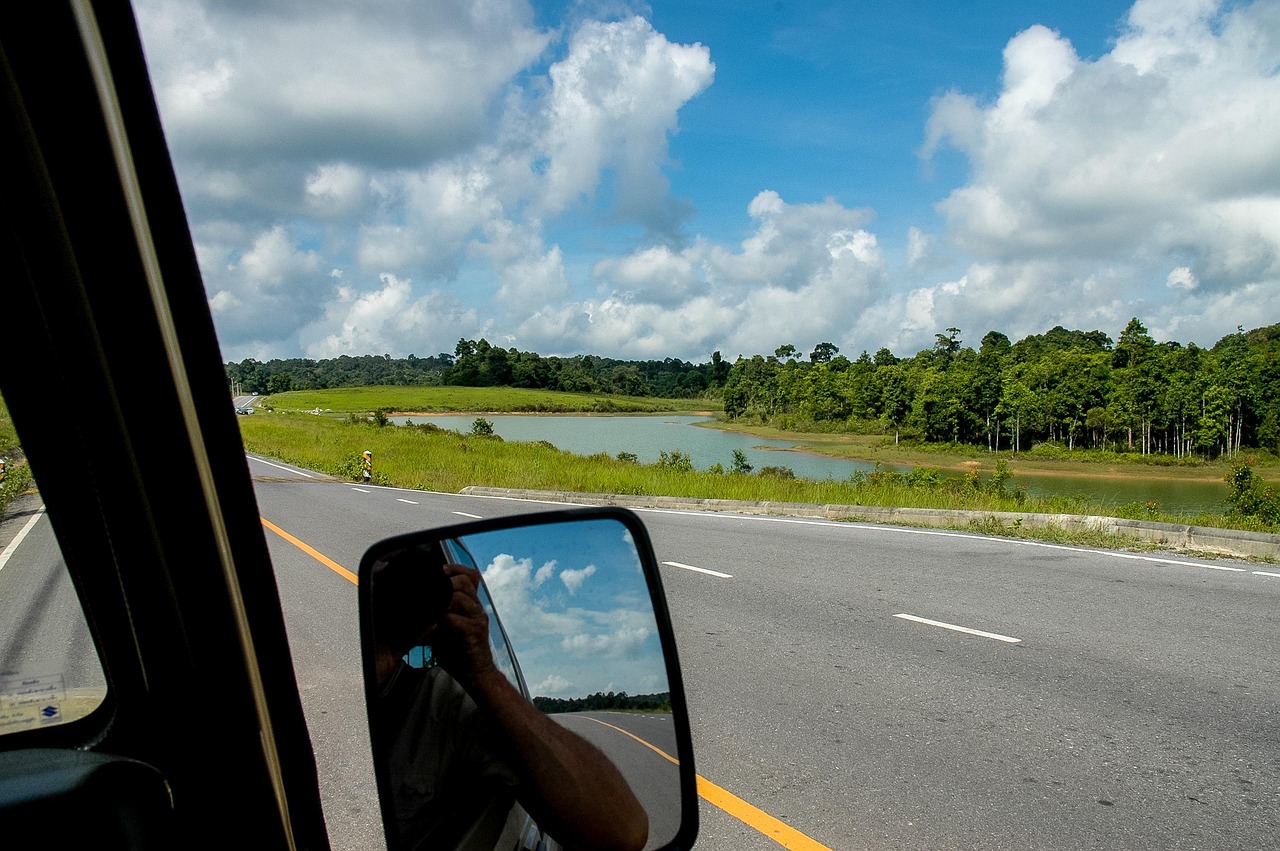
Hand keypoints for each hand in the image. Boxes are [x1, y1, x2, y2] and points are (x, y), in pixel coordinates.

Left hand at [430, 563, 499, 690]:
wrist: (475, 674)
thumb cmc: (457, 650)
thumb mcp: (444, 627)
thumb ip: (434, 613)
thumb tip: (412, 603)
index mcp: (471, 604)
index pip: (470, 576)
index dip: (455, 568)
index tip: (437, 570)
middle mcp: (476, 608)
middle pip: (465, 581)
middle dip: (445, 580)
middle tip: (426, 586)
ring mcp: (477, 620)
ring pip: (461, 596)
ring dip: (441, 598)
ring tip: (426, 603)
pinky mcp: (474, 634)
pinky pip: (456, 619)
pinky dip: (441, 618)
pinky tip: (431, 622)